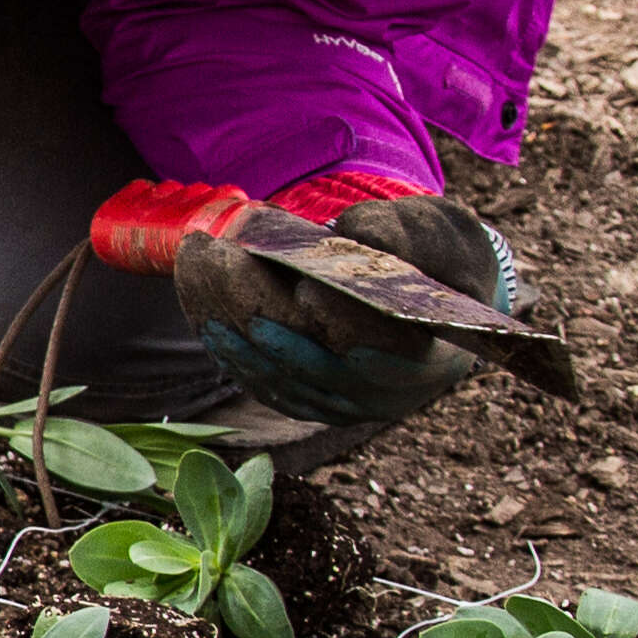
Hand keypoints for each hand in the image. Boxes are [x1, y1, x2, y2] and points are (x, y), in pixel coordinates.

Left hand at [170, 175, 514, 427]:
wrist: (430, 295)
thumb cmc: (439, 257)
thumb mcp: (438, 232)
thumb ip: (402, 233)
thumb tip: (355, 231)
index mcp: (431, 356)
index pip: (382, 347)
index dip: (341, 319)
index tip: (304, 287)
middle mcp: (385, 394)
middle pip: (313, 361)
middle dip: (261, 307)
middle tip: (221, 258)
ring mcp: (341, 405)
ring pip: (276, 373)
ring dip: (230, 322)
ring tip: (198, 264)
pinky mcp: (306, 401)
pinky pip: (260, 379)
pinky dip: (228, 344)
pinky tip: (200, 301)